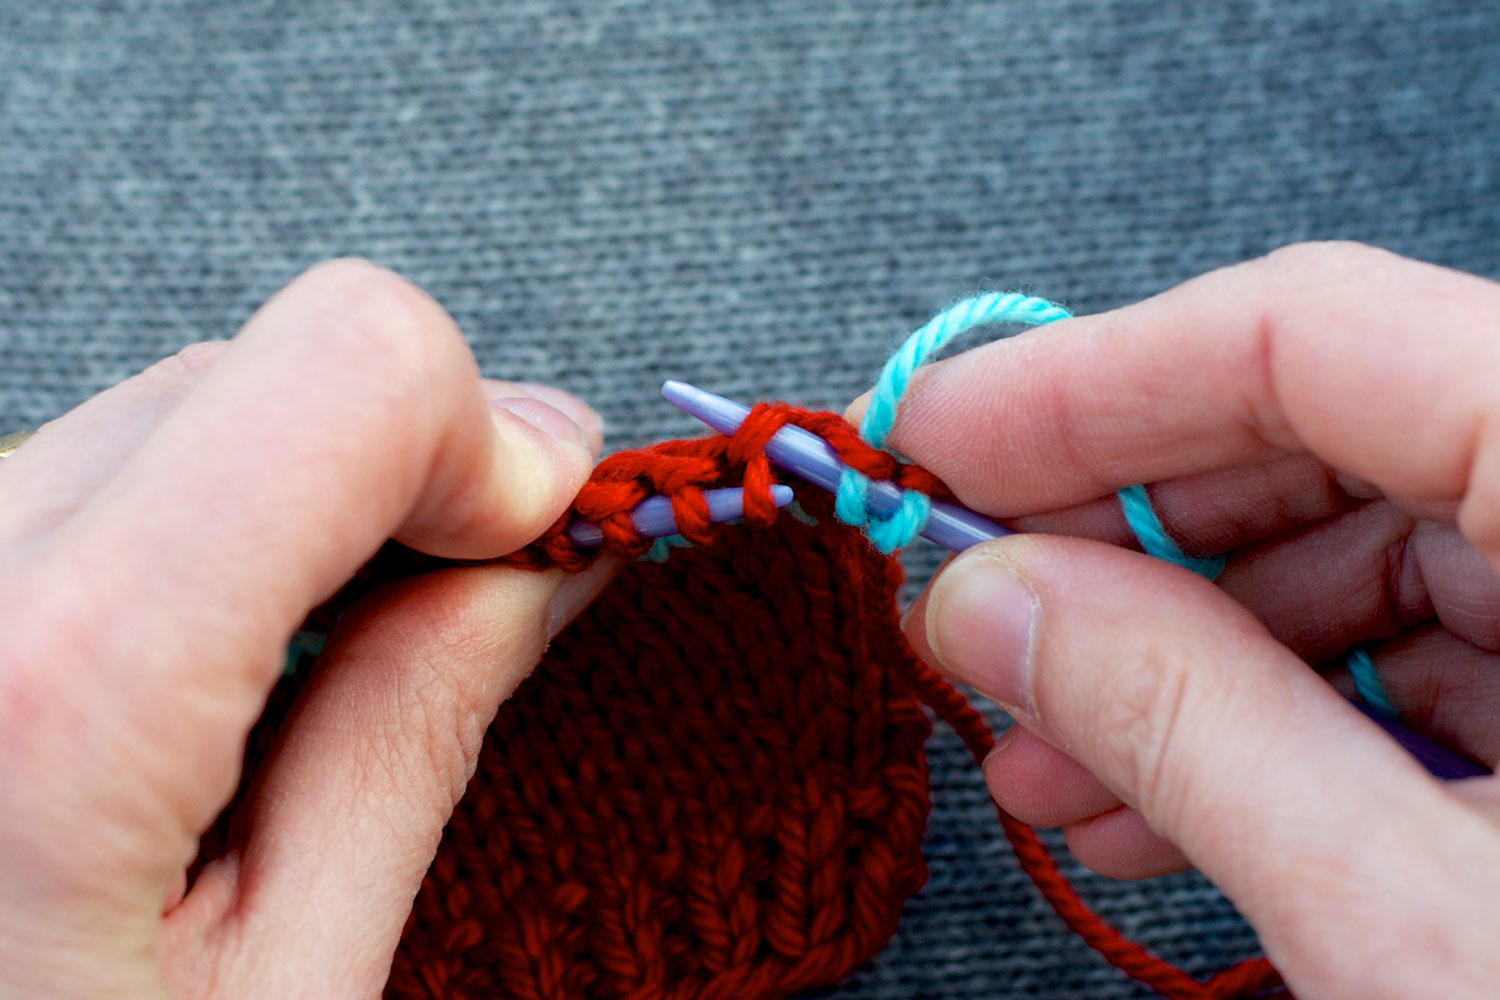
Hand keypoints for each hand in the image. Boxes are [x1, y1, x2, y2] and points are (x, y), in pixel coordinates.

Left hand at [0, 260, 612, 997]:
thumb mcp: (286, 992)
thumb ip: (418, 730)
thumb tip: (545, 556)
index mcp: (59, 690)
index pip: (352, 367)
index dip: (491, 442)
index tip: (534, 541)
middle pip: (269, 366)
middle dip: (400, 472)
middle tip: (452, 607)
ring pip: (171, 400)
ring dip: (284, 498)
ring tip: (283, 673)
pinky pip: (78, 463)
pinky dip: (180, 525)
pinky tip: (181, 667)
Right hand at [864, 243, 1499, 999]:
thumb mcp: (1426, 939)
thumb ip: (1187, 730)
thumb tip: (986, 602)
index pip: (1318, 334)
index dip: (1088, 380)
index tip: (934, 442)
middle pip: (1336, 430)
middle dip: (1120, 533)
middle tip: (966, 611)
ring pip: (1371, 552)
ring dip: (1182, 647)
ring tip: (1037, 754)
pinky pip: (1428, 655)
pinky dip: (1281, 717)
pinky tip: (1159, 798)